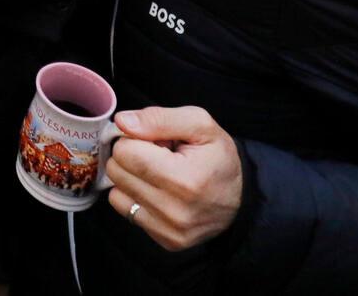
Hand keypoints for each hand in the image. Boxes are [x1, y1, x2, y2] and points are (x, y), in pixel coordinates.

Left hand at [105, 106, 243, 251]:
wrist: (242, 198)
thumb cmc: (218, 158)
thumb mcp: (200, 124)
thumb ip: (159, 118)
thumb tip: (122, 122)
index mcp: (184, 178)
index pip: (125, 151)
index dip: (134, 139)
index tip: (155, 141)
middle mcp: (175, 210)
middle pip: (117, 171)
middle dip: (131, 157)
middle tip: (157, 156)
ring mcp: (169, 229)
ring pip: (115, 192)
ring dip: (131, 178)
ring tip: (158, 174)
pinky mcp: (166, 240)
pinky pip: (125, 211)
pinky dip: (135, 197)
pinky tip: (157, 191)